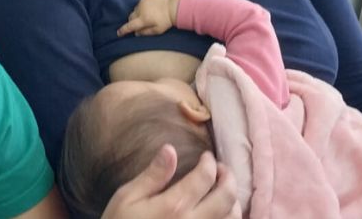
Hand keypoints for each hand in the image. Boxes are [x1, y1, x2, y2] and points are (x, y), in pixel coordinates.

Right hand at [101, 145, 239, 218]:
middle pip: (227, 197)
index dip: (209, 162)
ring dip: (234, 201)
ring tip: (223, 191)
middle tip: (221, 169)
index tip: (206, 157)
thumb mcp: (127, 198)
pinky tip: (221, 214)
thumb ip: (152, 176)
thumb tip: (169, 149)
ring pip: (233, 218)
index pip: (205, 177)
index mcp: (174, 206)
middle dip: (228, 177)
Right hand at [117, 0, 181, 36]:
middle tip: (139, 24)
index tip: (119, 33)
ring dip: (138, 14)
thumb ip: (145, 32)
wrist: (174, 6)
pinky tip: (150, 9)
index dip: (124, 30)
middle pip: (131, 17)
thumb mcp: (157, 30)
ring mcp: (143, 2)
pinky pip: (140, 3)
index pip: (130, 26)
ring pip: (135, 10)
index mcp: (144, 19)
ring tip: (148, 15)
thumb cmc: (166, 21)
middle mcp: (141, 10)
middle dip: (133, 21)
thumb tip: (136, 33)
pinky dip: (142, 7)